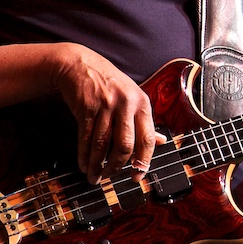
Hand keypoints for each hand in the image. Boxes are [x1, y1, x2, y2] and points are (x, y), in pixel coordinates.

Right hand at [51, 43, 165, 183]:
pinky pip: (85, 138)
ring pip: (102, 145)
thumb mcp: (132, 98)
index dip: (143, 161)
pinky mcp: (86, 107)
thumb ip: (145, 121)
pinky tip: (83, 164)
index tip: (137, 177)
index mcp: (142, 103)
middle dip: (116, 167)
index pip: (147, 138)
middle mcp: (126, 104)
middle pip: (125, 145)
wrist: (80, 65)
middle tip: (110, 177)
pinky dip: (84, 155)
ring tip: (94, 177)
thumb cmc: (110, 84)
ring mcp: (106, 105)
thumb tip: (162, 142)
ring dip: (97, 165)